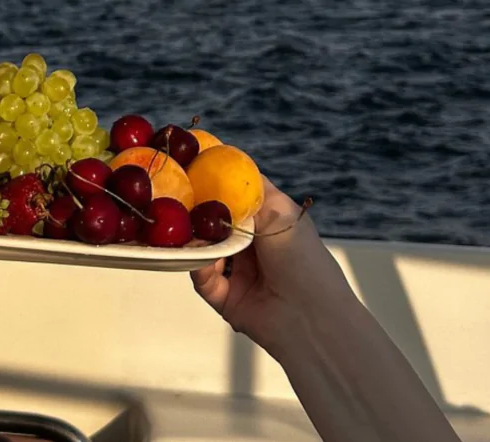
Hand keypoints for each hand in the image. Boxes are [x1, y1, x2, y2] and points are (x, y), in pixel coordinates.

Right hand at [190, 177, 357, 354]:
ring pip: (203, 248)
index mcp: (269, 221)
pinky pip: (202, 277)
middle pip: (214, 221)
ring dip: (196, 241)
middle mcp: (252, 244)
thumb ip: (249, 194)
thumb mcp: (282, 214)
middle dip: (197, 213)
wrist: (312, 319)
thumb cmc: (305, 262)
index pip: (237, 196)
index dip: (216, 183)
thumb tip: (220, 173)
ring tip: (187, 233)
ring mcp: (236, 270)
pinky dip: (198, 267)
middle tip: (177, 202)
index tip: (192, 171)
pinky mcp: (224, 296)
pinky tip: (202, 260)